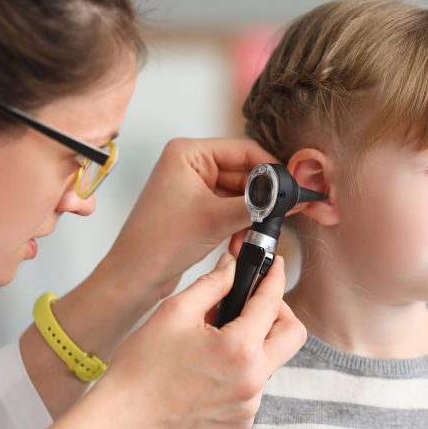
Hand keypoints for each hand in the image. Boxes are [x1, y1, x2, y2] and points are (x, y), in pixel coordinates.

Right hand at [72, 253, 306, 428]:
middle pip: (292, 335)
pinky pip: (255, 385)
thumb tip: (232, 267)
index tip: (273, 266)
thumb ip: (212, 283)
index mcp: (239, 349)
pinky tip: (214, 364)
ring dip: (256, 342)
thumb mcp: (175, 312)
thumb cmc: (141, 369)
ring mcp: (248, 405)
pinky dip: (242, 369)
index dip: (274, 277)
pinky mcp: (240, 421)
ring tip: (220, 336)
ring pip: (272, 361)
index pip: (272, 302)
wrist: (124, 418)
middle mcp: (252, 380)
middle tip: (254, 302)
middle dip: (279, 312)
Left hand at [102, 138, 277, 298]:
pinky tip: (239, 242)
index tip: (293, 186)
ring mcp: (194, 186)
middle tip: (280, 215)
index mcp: (188, 153)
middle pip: (244, 172)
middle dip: (260, 198)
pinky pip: (231, 208)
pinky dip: (240, 224)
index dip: (271, 169)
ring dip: (250, 216)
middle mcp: (191, 164)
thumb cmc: (157, 244)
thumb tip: (289, 195)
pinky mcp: (197, 207)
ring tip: (253, 235)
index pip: (244, 150)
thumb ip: (257, 204)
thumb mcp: (216, 219)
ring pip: (240, 193)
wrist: (134, 277)